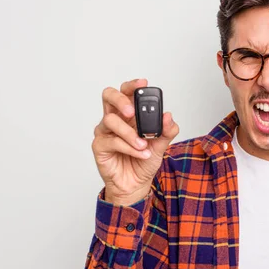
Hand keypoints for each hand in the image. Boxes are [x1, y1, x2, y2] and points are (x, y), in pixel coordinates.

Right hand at [92, 79, 178, 204]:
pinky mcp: (100, 146)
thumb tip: (168, 116)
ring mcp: (105, 132)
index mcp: (129, 115)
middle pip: (109, 96)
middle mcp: (115, 119)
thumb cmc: (144, 161)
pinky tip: (141, 153)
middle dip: (121, 100)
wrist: (136, 184)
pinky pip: (112, 141)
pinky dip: (129, 147)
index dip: (133, 85)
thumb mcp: (161, 145)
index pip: (126, 92)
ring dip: (130, 133)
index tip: (143, 83)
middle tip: (132, 112)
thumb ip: (166, 131)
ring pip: (111, 120)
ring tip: (144, 145)